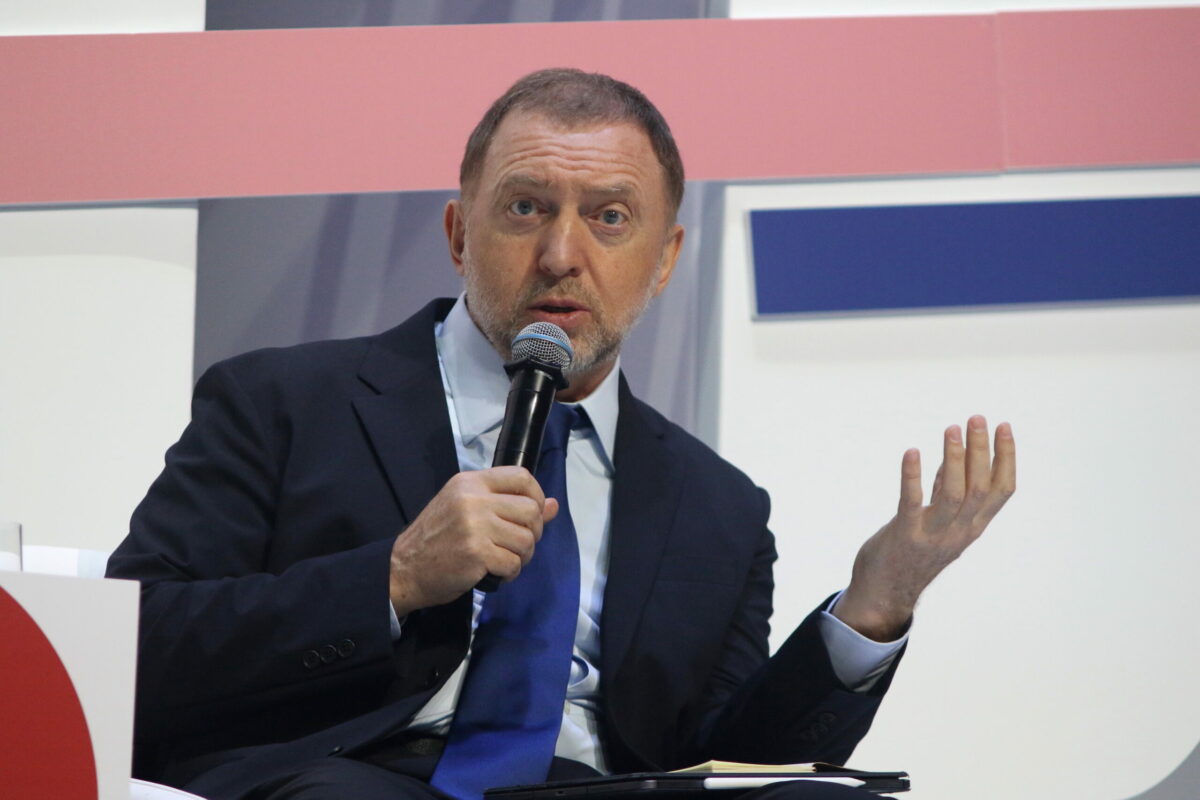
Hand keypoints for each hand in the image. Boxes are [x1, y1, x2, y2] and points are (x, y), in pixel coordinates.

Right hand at [388, 467, 558, 616]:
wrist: (403, 569)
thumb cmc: (436, 538)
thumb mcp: (466, 509)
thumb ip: (507, 503)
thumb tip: (553, 505)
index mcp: (470, 482)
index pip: (521, 476)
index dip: (536, 496)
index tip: (532, 514)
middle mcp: (473, 499)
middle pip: (531, 510)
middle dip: (533, 533)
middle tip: (517, 545)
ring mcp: (475, 526)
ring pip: (527, 539)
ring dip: (522, 556)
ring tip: (505, 560)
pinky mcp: (476, 553)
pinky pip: (514, 563)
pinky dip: (510, 573)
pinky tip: (496, 573)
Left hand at [834, 415, 1015, 640]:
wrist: (885, 594)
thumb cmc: (911, 552)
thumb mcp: (939, 521)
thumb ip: (948, 492)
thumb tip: (956, 455)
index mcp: (973, 527)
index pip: (1003, 490)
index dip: (1007, 458)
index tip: (1004, 426)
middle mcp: (959, 532)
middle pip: (980, 487)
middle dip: (981, 450)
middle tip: (976, 418)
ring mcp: (933, 536)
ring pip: (954, 495)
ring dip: (954, 459)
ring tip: (951, 429)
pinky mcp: (904, 536)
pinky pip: (912, 503)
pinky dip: (913, 476)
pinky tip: (912, 452)